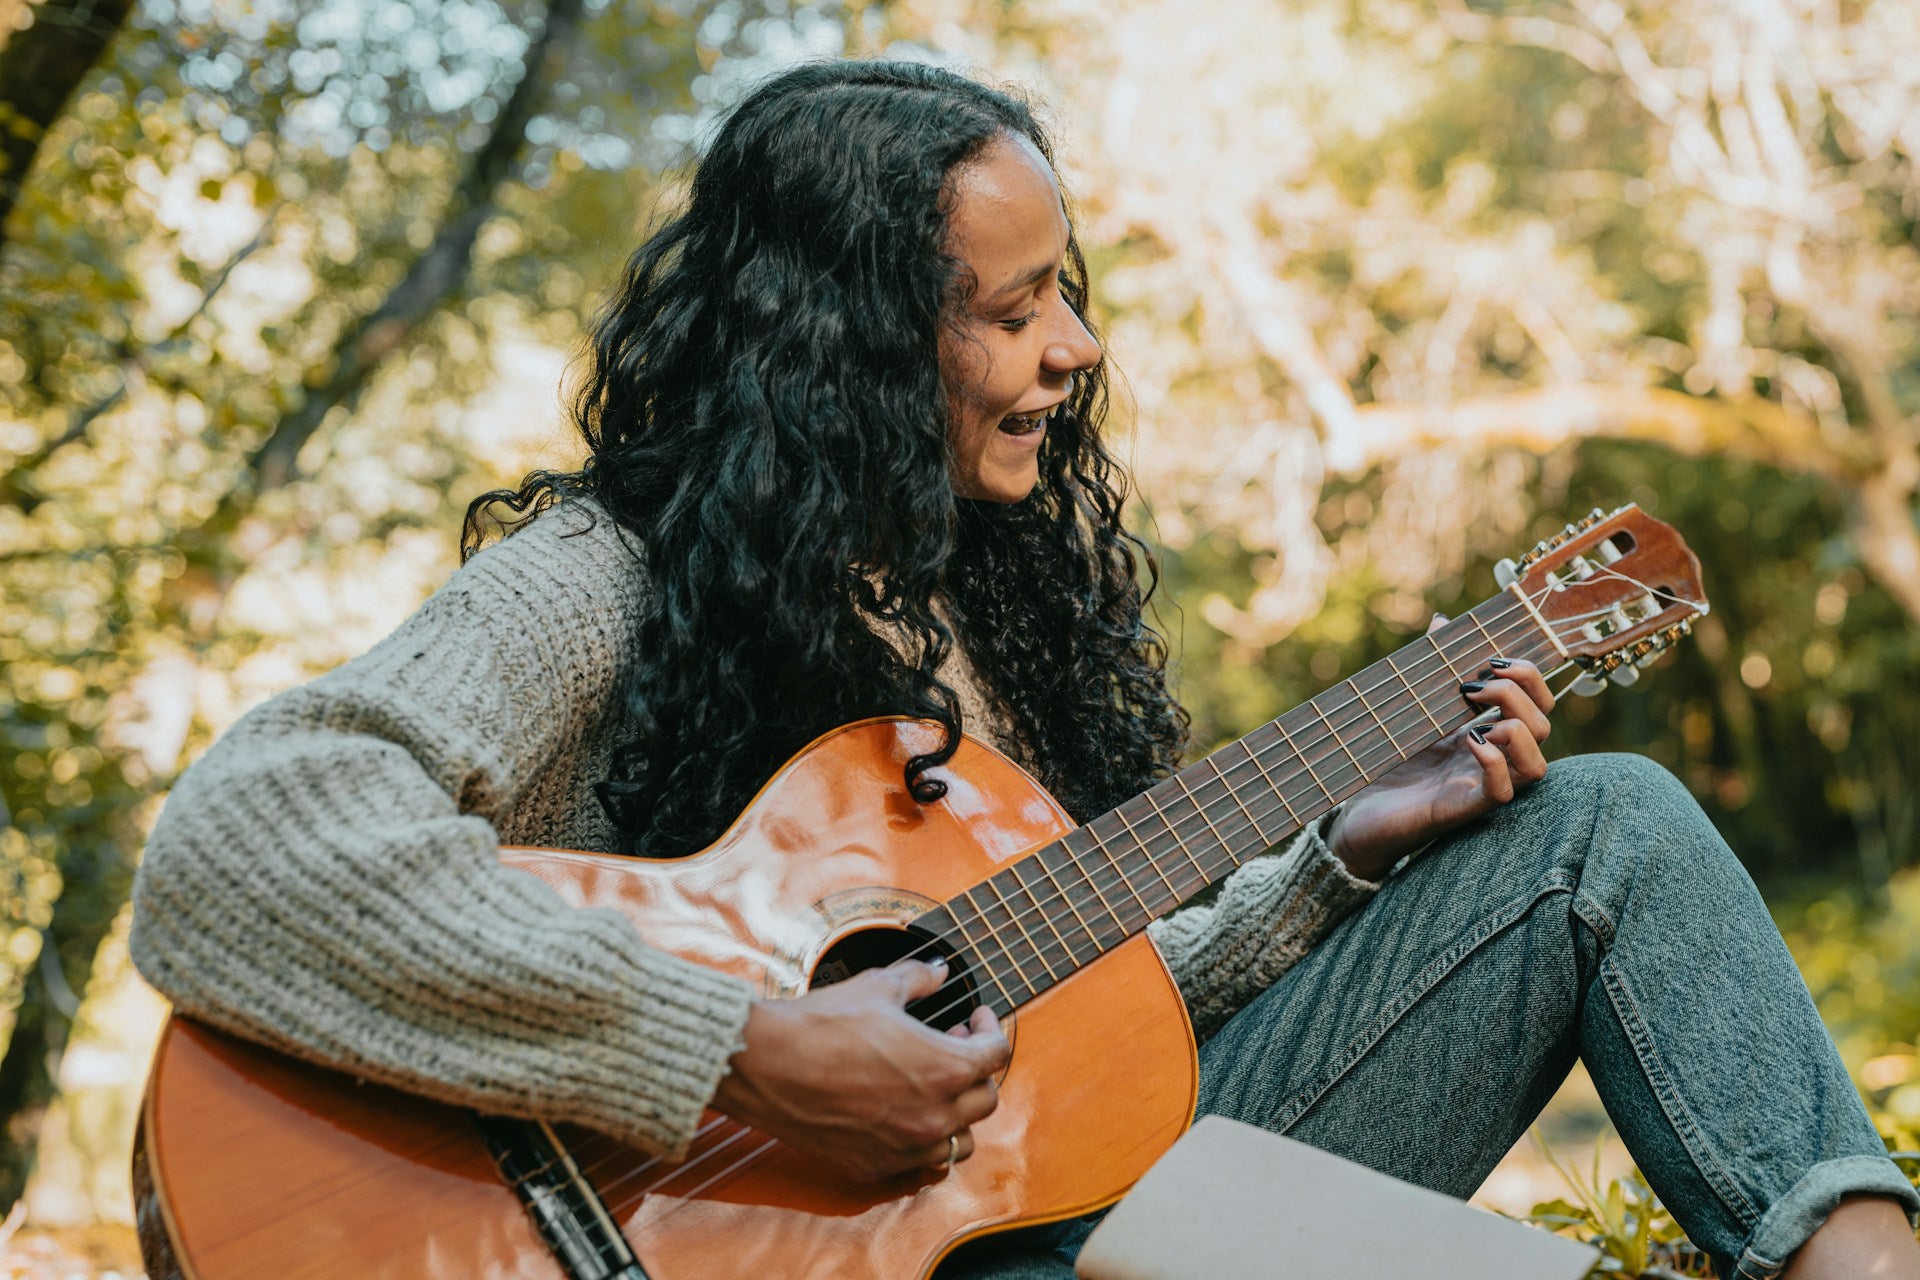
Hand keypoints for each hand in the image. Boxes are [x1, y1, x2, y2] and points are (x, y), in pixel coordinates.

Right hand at [710, 958, 1008, 1181]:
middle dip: (976, 1069)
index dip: (990, 1028)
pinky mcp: (877, 1167)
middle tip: (954, 1045)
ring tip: (935, 1086)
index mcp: (945, 1068)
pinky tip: (906, 1115)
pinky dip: (925, 1141)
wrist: (766, 1066)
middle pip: (986, 1099)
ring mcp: (906, 1147)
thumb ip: (918, 978)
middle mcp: (934, 1115)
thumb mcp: (877, 987)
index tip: (975, 1018)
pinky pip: (921, 1163)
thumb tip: (939, 970)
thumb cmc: (821, 1024)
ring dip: (957, 1112)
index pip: (996, 1054)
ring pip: (960, 1140)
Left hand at [1326, 615, 1555, 880]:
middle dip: (1520, 694)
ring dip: (1517, 730)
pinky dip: (1496, 764)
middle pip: (1542, 726)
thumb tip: (1441, 621)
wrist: (1353, 815)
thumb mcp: (1408, 709)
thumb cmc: (1383, 763)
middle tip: (1474, 686)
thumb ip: (1428, 669)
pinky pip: (1502, 792)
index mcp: (1483, 731)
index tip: (1490, 660)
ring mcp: (1478, 786)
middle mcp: (1490, 760)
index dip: (1527, 677)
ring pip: (1537, 765)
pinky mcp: (1460, 810)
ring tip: (1478, 719)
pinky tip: (1472, 743)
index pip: (1536, 703)